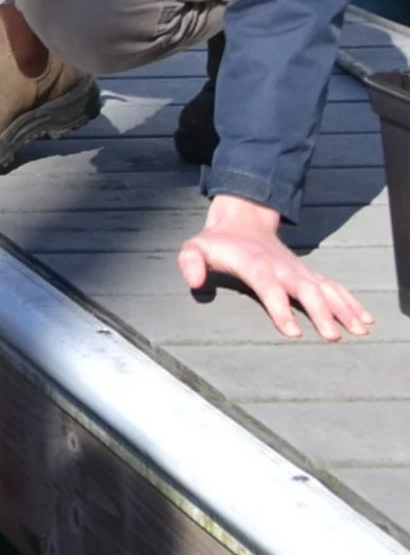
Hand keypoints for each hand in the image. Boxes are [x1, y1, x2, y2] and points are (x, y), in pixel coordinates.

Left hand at [177, 193, 371, 341]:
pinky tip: (364, 319)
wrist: (243, 218)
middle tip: (333, 336)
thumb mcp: (194, 247)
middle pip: (304, 290)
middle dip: (320, 312)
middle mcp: (281, 267)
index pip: (269, 287)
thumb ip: (190, 262)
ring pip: (325, 288)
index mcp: (254, 263)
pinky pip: (333, 287)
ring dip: (342, 308)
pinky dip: (350, 301)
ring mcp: (298, 270)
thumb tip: (194, 282)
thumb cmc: (217, 241)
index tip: (293, 332)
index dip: (280, 309)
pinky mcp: (308, 274)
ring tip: (359, 329)